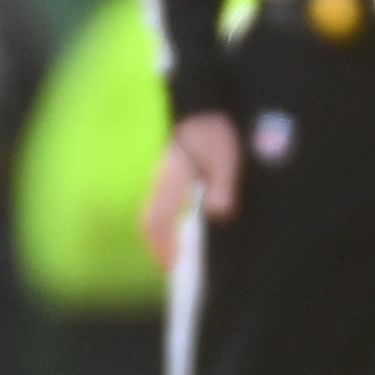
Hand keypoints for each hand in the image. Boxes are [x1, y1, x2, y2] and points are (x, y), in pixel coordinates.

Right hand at [144, 112, 242, 268]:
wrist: (202, 106)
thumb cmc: (214, 130)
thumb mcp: (226, 155)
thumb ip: (223, 184)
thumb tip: (218, 213)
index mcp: (171, 178)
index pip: (158, 218)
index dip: (162, 245)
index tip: (172, 266)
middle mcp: (159, 180)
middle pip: (148, 219)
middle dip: (156, 246)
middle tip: (170, 267)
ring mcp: (159, 177)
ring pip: (150, 212)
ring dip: (158, 236)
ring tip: (172, 255)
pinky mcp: (164, 174)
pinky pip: (157, 204)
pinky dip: (162, 223)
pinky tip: (177, 230)